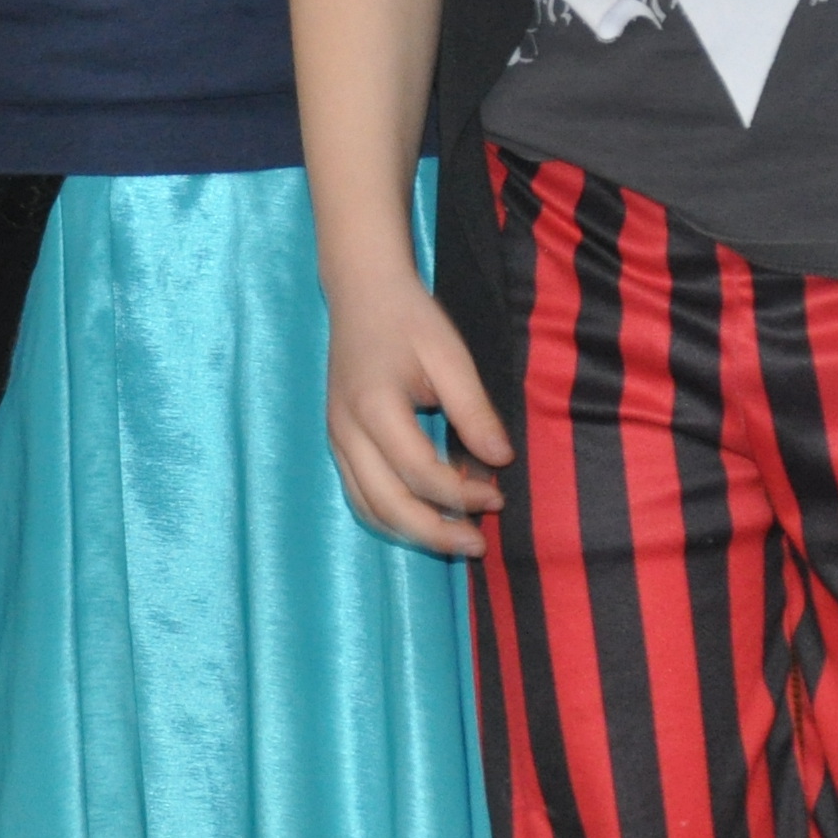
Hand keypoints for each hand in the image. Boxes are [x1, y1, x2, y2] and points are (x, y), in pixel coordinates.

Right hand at [325, 255, 512, 556]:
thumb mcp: (451, 355)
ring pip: (368, 507)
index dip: (462, 495)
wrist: (361, 292)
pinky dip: (393, 514)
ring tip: (458, 537)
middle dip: (435, 532)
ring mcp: (336, 438)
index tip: (500, 494)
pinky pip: (360, 494)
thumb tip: (500, 460)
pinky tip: (429, 512)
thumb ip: (473, 410)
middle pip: (386, 504)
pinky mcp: (338, 441)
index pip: (418, 473)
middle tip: (479, 544)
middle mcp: (346, 430)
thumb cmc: (409, 319)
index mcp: (373, 406)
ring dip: (413, 530)